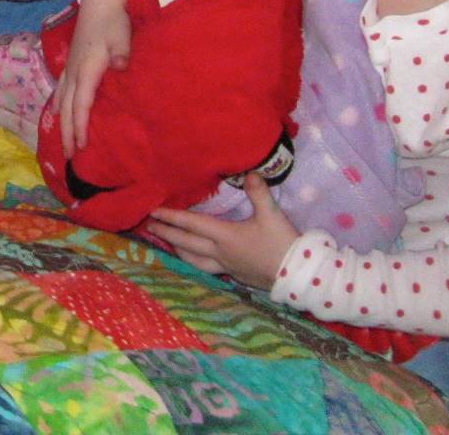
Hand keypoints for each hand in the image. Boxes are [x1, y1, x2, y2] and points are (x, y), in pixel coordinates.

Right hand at [54, 0, 130, 157]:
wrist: (100, 0)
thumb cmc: (114, 20)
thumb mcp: (122, 36)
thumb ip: (122, 53)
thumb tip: (122, 67)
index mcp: (88, 69)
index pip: (81, 103)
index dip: (80, 125)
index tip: (80, 146)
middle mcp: (75, 71)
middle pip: (67, 107)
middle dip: (67, 132)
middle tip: (69, 156)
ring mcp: (70, 67)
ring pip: (62, 100)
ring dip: (62, 122)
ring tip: (63, 142)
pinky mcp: (71, 63)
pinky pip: (61, 90)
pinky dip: (59, 106)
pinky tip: (58, 113)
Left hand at [144, 174, 297, 289]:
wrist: (299, 276)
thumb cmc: (284, 244)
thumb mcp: (272, 215)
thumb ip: (259, 192)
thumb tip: (250, 171)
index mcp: (226, 236)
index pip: (192, 224)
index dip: (171, 216)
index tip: (153, 211)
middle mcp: (221, 253)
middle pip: (187, 243)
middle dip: (167, 232)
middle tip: (149, 225)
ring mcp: (227, 266)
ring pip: (194, 260)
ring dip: (178, 250)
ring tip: (167, 243)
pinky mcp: (235, 275)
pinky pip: (207, 268)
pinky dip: (195, 262)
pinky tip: (195, 260)